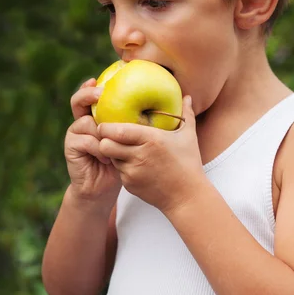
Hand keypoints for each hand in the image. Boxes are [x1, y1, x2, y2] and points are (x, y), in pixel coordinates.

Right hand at [65, 78, 121, 201]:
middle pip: (78, 100)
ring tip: (114, 148)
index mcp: (95, 117)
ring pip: (87, 122)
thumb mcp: (130, 140)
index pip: (90, 96)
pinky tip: (107, 159)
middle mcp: (82, 122)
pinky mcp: (71, 147)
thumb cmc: (122, 161)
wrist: (103, 188)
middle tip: (101, 94)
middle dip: (88, 94)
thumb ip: (133, 124)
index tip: (98, 80)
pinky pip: (87, 141)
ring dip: (103, 133)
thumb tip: (155, 108)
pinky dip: (99, 149)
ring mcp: (75, 134)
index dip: (91, 87)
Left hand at [97, 96, 204, 214]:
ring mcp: (133, 172)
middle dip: (103, 140)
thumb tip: (188, 97)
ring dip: (113, 153)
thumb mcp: (188, 137)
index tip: (106, 122)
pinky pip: (118, 171)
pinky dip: (122, 166)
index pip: (117, 130)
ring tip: (122, 148)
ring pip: (110, 158)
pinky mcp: (130, 185)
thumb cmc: (189, 164)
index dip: (106, 126)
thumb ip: (186, 115)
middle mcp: (139, 155)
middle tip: (107, 135)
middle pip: (106, 145)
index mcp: (152, 139)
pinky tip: (133, 164)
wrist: (187, 197)